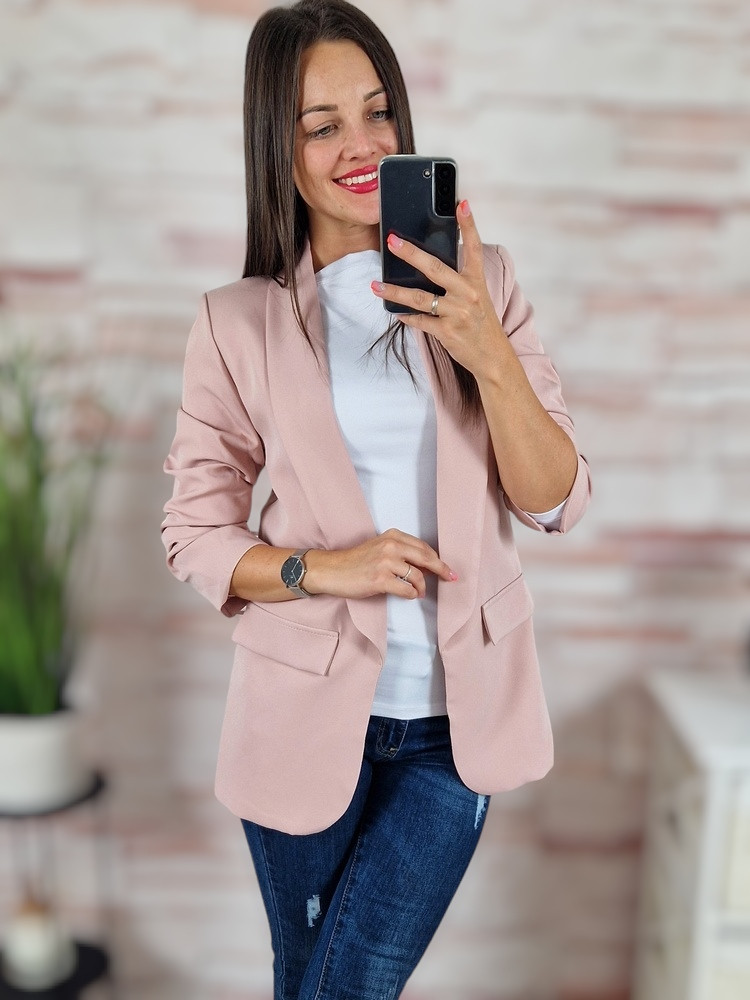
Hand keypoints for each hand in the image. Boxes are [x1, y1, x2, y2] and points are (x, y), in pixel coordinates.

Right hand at [305, 528, 457, 599]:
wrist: (331, 570)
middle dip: (442, 570)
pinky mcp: (380, 579)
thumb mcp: (379, 548)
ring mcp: (385, 562)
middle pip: (426, 558)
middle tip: (452, 578)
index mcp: (392, 536)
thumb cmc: (356, 561)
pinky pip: (406, 589)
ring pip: (417, 576)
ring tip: (419, 592)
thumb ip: (401, 552)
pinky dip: (411, 594)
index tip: (448, 569)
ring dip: (422, 587)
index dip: (438, 559)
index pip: (423, 547)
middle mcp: (391, 546)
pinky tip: (409, 595)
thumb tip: (427, 566)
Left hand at [371, 200, 509, 380]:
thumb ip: (456, 280)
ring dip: (394, 290)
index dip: (469, 224)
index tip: (462, 202)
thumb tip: (424, 266)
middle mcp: (468, 294)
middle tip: (391, 241)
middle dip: (411, 253)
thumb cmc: (480, 323)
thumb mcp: (475, 297)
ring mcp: (457, 313)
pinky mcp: (447, 332)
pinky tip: (393, 311)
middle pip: (435, 268)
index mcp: (475, 281)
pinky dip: (405, 316)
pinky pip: (419, 320)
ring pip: (419, 297)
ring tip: (375, 285)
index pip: (472, 247)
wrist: (492, 356)